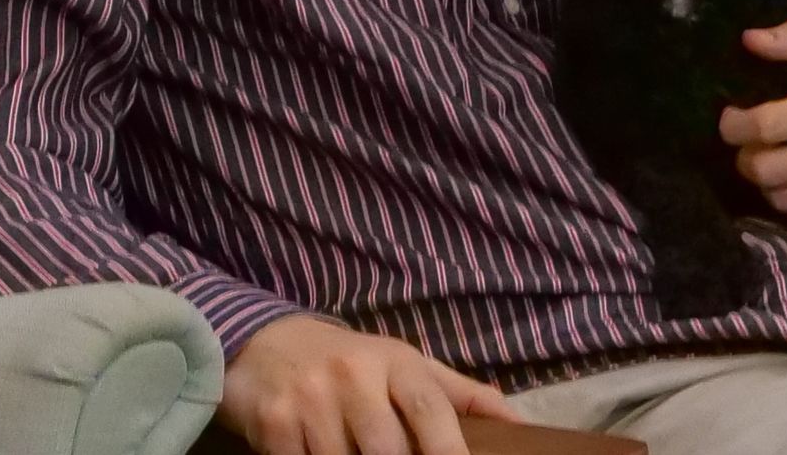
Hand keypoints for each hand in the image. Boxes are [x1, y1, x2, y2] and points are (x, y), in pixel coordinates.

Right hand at [218, 314, 523, 454]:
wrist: (268, 343)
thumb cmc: (354, 364)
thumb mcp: (406, 366)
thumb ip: (460, 395)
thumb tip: (519, 423)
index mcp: (396, 362)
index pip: (430, 408)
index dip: (449, 449)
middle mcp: (354, 375)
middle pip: (388, 449)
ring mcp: (311, 398)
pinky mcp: (273, 422)